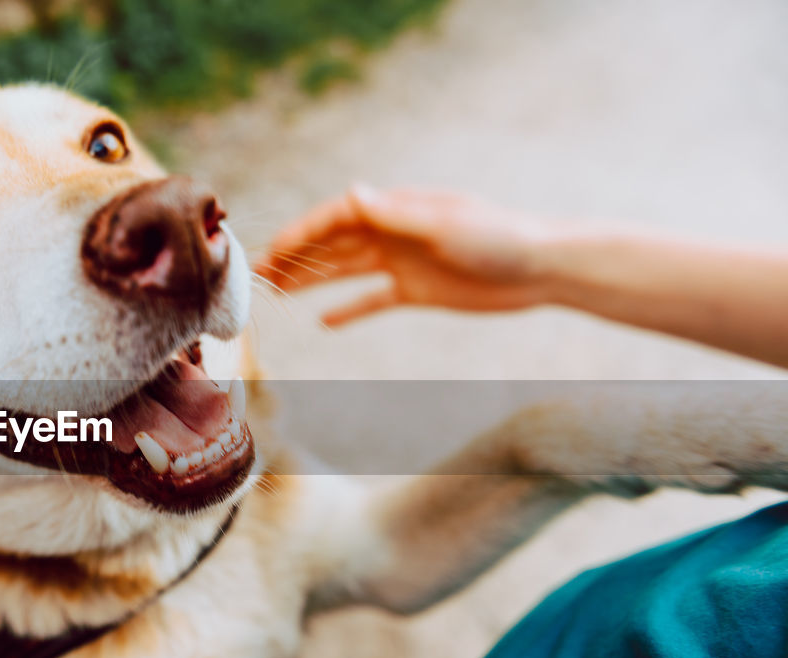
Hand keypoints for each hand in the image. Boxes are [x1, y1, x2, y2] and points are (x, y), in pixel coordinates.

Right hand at [254, 186, 560, 325]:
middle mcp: (393, 232)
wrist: (541, 268)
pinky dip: (348, 309)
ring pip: (344, 270)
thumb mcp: (443, 226)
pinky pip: (372, 299)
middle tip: (259, 276)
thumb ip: (394, 214)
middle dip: (296, 256)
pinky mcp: (415, 290)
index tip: (272, 253)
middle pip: (333, 243)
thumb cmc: (498, 239)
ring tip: (276, 294)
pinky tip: (323, 323)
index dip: (302, 233)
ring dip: (311, 280)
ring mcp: (401, 261)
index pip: (337, 217)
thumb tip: (352, 193)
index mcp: (396, 209)